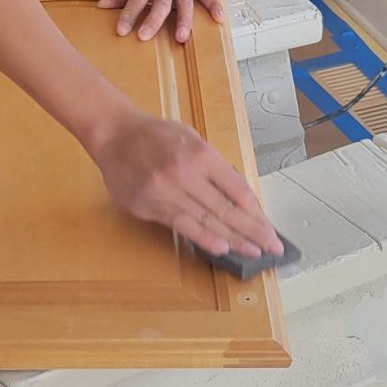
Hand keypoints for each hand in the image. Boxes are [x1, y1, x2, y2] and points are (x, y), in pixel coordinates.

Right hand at [87, 109, 280, 260]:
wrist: (114, 134)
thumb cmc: (156, 134)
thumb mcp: (191, 138)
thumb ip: (212, 166)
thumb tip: (237, 197)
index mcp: (201, 154)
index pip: (237, 189)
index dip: (256, 212)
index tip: (270, 228)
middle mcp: (185, 173)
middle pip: (226, 209)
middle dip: (252, 231)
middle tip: (272, 247)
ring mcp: (166, 192)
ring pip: (206, 221)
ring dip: (233, 239)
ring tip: (253, 252)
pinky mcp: (149, 206)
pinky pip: (182, 225)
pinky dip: (203, 238)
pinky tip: (221, 248)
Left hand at [100, 0, 224, 42]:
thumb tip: (105, 7)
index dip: (129, 14)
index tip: (121, 31)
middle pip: (161, 0)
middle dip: (153, 21)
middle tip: (144, 37)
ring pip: (184, 1)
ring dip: (183, 20)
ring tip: (180, 38)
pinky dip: (213, 4)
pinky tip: (218, 18)